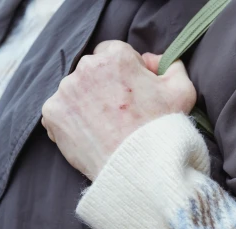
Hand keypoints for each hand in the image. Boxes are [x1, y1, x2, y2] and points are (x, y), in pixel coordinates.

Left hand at [41, 41, 196, 180]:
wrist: (142, 168)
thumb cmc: (163, 130)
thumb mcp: (183, 92)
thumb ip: (171, 65)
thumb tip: (153, 61)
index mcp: (116, 57)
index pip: (113, 52)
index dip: (126, 71)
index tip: (134, 91)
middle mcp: (86, 68)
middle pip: (92, 70)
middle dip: (105, 85)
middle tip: (122, 112)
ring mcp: (65, 92)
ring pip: (76, 91)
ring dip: (88, 103)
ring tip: (108, 127)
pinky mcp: (52, 114)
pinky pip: (61, 112)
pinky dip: (74, 122)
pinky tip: (93, 135)